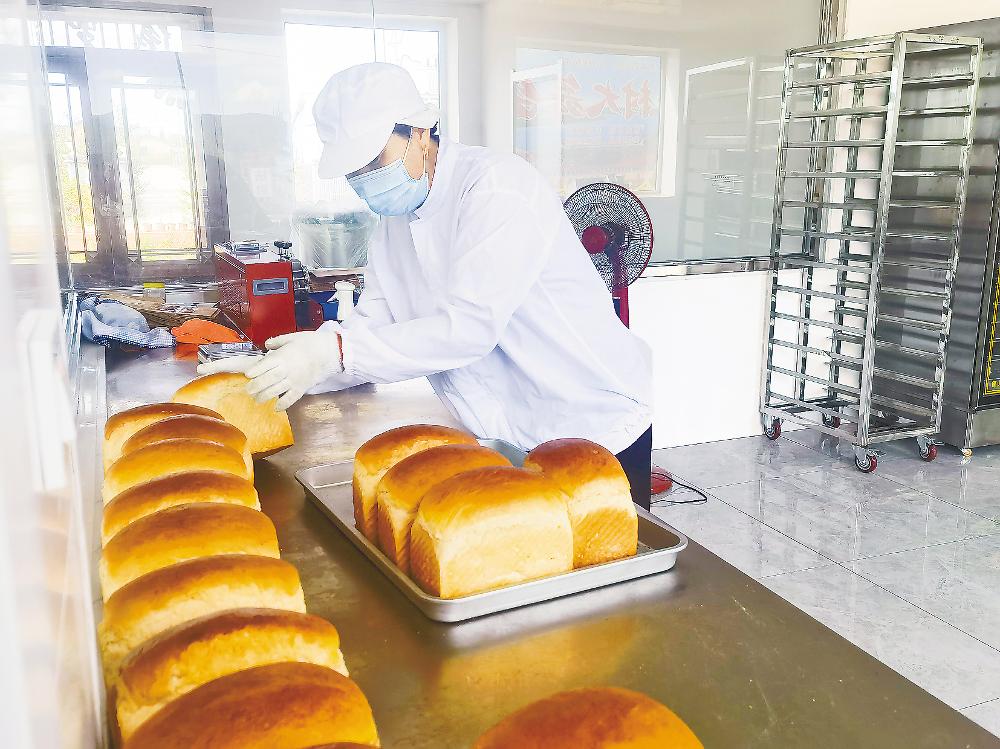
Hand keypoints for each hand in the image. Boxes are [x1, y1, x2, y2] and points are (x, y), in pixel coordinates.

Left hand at [197, 329, 342, 410]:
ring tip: (257, 400)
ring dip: (265, 396)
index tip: (247, 374)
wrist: (331, 352)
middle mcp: (287, 369)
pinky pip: (291, 398)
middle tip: (248, 391)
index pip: (265, 365)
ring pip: (276, 390)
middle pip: (268, 380)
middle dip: (256, 386)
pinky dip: (283, 404)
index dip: (255, 370)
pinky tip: (276, 408)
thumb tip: (266, 344)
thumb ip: (278, 341)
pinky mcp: (302, 388)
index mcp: (283, 356)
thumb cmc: (311, 342)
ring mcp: (294, 380)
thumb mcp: (293, 337)